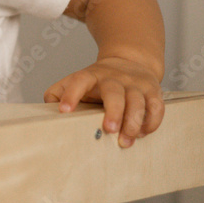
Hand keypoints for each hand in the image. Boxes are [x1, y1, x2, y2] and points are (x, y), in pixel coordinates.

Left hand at [43, 56, 163, 147]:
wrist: (129, 61)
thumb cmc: (97, 80)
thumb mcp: (75, 81)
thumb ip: (58, 93)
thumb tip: (46, 111)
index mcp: (91, 75)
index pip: (79, 81)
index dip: (71, 94)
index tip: (64, 111)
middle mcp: (114, 78)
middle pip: (114, 92)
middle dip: (113, 111)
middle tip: (108, 129)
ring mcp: (135, 84)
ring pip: (137, 101)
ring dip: (133, 122)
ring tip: (126, 141)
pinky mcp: (153, 91)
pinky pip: (156, 107)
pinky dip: (152, 122)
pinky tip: (143, 133)